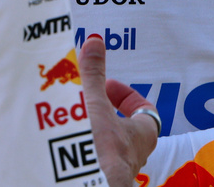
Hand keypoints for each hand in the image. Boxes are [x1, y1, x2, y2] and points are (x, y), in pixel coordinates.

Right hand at [79, 34, 157, 186]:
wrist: (86, 185)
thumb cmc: (98, 148)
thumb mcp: (93, 104)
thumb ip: (93, 74)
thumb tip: (95, 42)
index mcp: (142, 134)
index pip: (146, 111)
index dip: (128, 96)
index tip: (108, 85)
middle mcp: (134, 154)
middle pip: (128, 128)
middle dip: (108, 112)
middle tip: (90, 101)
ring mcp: (120, 170)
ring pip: (112, 146)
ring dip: (97, 130)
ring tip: (76, 120)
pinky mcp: (102, 178)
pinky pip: (98, 160)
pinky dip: (86, 149)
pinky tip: (68, 145)